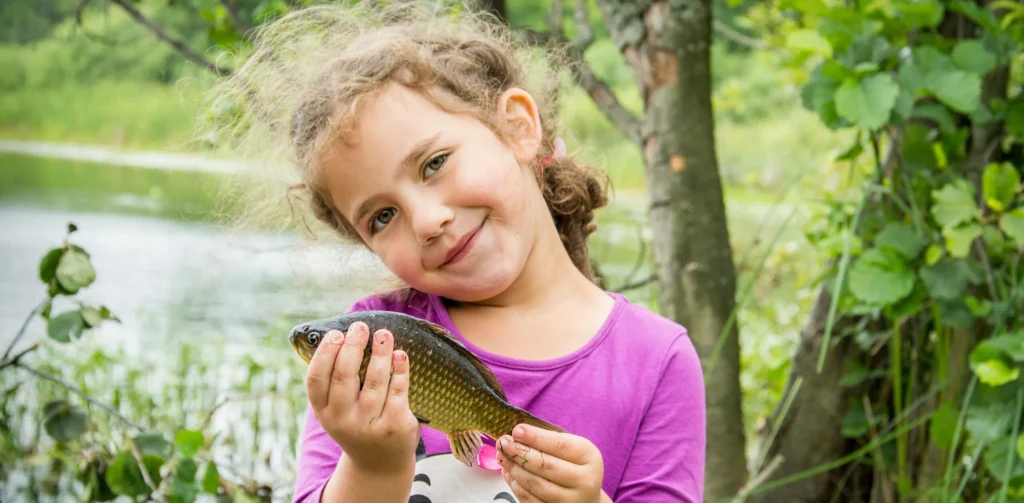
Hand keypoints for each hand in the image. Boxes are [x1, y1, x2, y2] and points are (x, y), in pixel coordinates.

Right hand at [305, 321, 419, 474]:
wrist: (379, 463)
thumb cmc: (355, 422)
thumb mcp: (336, 408)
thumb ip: (335, 379)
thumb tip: (342, 334)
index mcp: (324, 411)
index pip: (316, 379)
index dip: (325, 354)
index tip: (336, 333)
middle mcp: (343, 420)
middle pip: (344, 376)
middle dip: (353, 346)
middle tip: (361, 326)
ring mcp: (369, 424)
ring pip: (375, 381)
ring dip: (380, 352)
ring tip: (384, 334)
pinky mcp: (394, 426)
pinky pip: (398, 391)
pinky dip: (400, 370)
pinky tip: (400, 355)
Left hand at [496, 424, 607, 502]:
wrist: (586, 497)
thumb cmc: (574, 465)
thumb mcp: (572, 448)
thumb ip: (548, 440)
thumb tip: (516, 434)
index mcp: (589, 457)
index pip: (559, 445)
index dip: (536, 437)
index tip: (516, 430)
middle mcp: (584, 481)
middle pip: (545, 465)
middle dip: (520, 452)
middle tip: (503, 442)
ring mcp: (571, 501)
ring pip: (535, 484)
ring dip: (514, 469)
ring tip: (503, 456)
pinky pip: (530, 499)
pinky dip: (516, 485)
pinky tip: (508, 472)